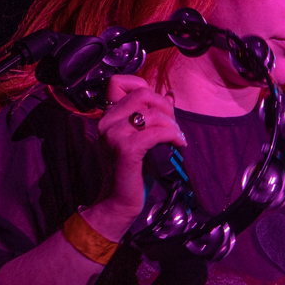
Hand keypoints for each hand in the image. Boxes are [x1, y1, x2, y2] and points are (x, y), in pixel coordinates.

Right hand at [87, 75, 184, 239]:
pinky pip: (156, 132)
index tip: (159, 107)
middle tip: (173, 126)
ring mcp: (113, 135)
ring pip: (152, 113)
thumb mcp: (142, 138)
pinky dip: (172, 135)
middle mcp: (106, 121)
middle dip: (165, 107)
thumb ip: (153, 116)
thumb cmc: (132, 172)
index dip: (145, 87)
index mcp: (108, 116)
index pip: (119, 82)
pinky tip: (178, 144)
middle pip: (142, 93)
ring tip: (177, 138)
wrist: (118, 202)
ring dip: (172, 125)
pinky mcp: (126, 149)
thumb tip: (170, 95)